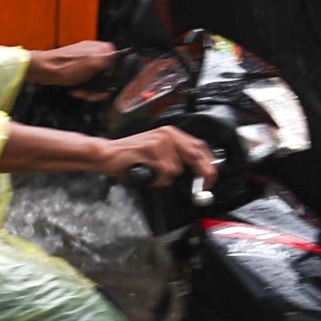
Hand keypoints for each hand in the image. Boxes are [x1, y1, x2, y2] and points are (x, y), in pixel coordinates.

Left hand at [29, 40, 120, 90]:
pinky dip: (82, 86)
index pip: (117, 62)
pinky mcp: (75, 67)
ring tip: (83, 92)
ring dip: (90, 88)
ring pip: (95, 78)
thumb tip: (121, 63)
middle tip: (93, 92)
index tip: (109, 85)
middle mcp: (93, 52)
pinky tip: (77, 90)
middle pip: (106, 73)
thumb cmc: (65, 66)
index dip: (114, 76)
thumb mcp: (94, 63)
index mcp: (101, 48)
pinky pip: (85, 79)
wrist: (44, 70)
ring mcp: (84, 59)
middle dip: (100, 86)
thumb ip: (110, 61)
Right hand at [99, 126, 218, 186]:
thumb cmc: (132, 156)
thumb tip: (197, 171)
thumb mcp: (158, 153)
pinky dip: (156, 179)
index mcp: (171, 133)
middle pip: (195, 155)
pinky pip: (162, 172)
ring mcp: (159, 141)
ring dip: (166, 178)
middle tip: (202, 186)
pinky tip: (147, 173)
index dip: (209, 164)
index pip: (199, 147)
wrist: (109, 154)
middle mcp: (167, 134)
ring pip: (176, 169)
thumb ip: (177, 158)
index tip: (211, 178)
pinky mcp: (149, 149)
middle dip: (202, 173)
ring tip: (153, 174)